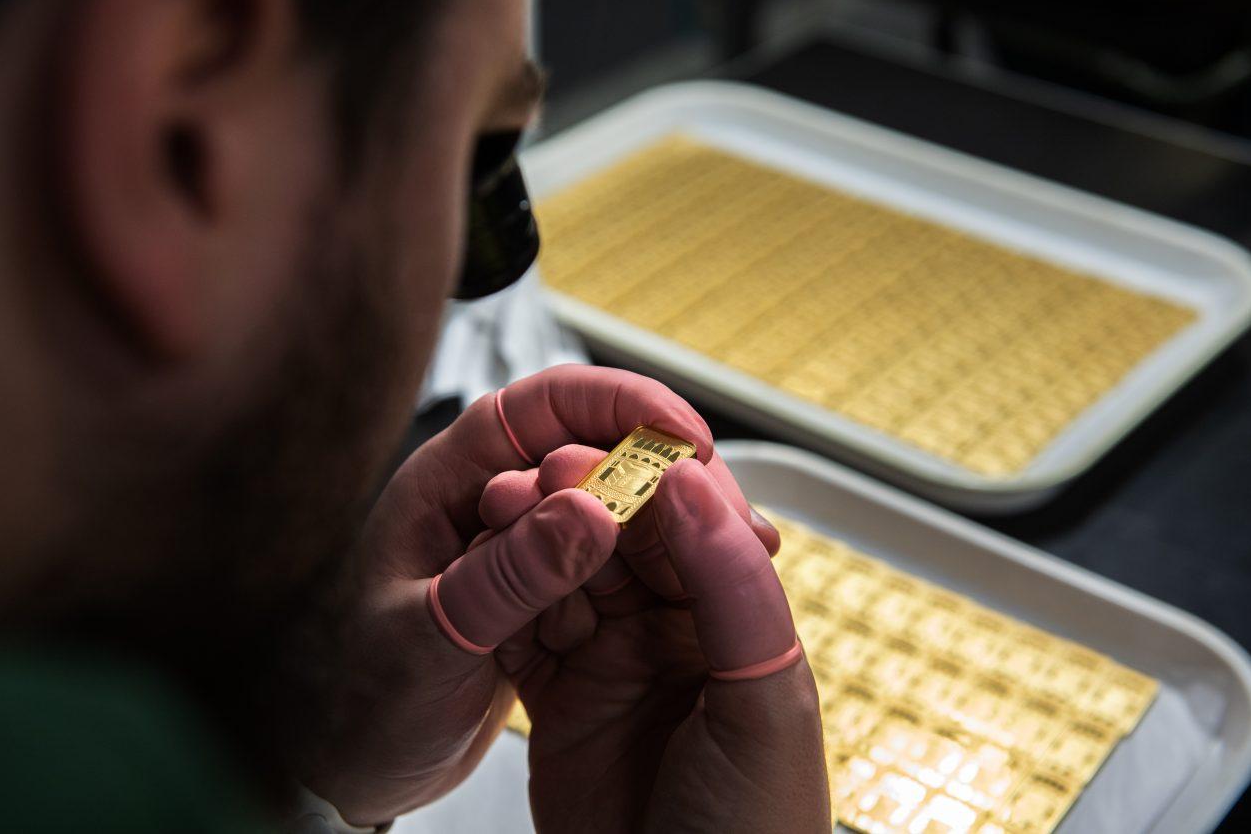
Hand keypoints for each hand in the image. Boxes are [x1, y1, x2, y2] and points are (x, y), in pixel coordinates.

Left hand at [300, 366, 777, 826]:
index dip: (618, 404)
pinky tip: (697, 585)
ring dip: (670, 518)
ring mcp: (517, 549)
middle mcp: (487, 504)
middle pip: (593, 448)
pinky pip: (607, 565)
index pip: (540, 406)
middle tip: (724, 504)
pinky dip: (655, 569)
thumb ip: (506, 577)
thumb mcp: (425, 637)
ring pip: (610, 506)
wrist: (327, 765)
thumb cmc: (342, 697)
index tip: (680, 437)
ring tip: (735, 543)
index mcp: (445, 483)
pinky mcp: (538, 596)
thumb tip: (591, 510)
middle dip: (663, 466)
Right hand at [477, 447, 829, 833]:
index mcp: (738, 620)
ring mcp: (615, 662)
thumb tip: (691, 484)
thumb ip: (734, 586)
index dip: (647, 485)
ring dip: (538, 540)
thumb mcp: (765, 703)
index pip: (692, 527)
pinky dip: (506, 600)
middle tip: (538, 474)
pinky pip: (527, 632)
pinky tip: (486, 572)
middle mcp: (676, 633)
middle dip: (583, 502)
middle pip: (622, 539)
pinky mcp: (561, 697)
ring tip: (502, 510)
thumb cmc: (753, 831)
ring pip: (570, 573)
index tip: (605, 454)